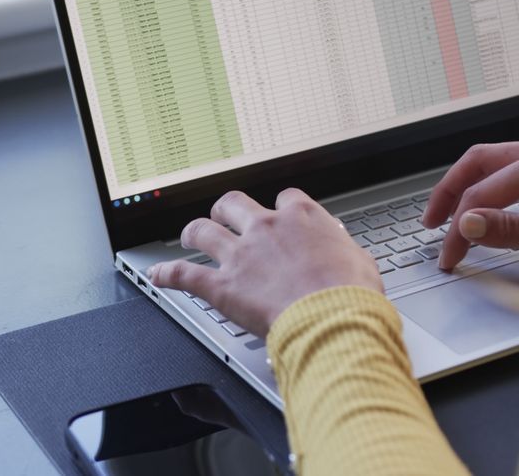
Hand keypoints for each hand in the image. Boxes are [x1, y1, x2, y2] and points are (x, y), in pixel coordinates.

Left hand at [147, 189, 382, 336]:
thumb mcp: (361, 261)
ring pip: (203, 230)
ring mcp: (241, 255)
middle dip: (226, 210)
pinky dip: (167, 274)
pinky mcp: (223, 286)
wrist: (333, 319)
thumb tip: (343, 249)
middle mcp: (266, 229)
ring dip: (193, 231)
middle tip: (224, 217)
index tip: (279, 215)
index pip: (285, 198)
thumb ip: (344, 248)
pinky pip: (185, 275)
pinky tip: (157, 275)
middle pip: (234, 203)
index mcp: (301, 218)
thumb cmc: (351, 295)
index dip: (279, 207)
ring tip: (188, 236)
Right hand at [421, 139, 518, 269]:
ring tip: (451, 212)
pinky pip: (514, 166)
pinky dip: (491, 184)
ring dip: (468, 185)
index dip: (457, 228)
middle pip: (477, 162)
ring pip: (494, 161)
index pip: (480, 195)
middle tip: (430, 223)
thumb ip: (512, 229)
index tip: (449, 255)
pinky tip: (490, 202)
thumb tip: (468, 222)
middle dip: (448, 191)